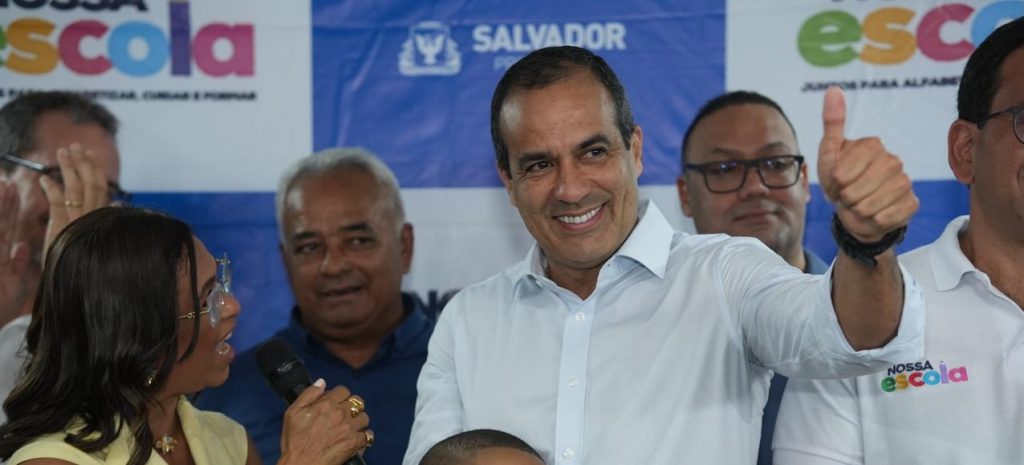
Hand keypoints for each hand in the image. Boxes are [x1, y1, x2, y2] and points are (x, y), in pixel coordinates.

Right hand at [0, 180, 30, 323]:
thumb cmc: (2, 306)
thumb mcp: (14, 282)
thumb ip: (17, 262)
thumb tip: (23, 246)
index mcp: (0, 255)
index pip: (3, 225)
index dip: (6, 206)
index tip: (10, 186)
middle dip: (1, 202)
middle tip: (4, 180)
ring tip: (2, 189)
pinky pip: (0, 247)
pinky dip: (5, 234)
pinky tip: (6, 227)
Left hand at [38, 144, 112, 257]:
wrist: (78, 280)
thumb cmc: (86, 257)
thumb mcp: (98, 234)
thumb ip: (107, 216)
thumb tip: (119, 203)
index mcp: (100, 216)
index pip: (100, 187)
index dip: (94, 169)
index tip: (89, 154)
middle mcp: (92, 216)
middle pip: (90, 183)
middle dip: (82, 162)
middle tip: (74, 145)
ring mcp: (78, 221)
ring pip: (75, 189)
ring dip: (68, 168)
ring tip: (61, 152)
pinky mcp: (63, 227)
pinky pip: (57, 203)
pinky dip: (51, 189)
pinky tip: (44, 179)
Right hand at [278, 379, 371, 464]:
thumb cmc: (294, 442)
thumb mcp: (292, 413)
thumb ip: (308, 394)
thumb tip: (322, 382)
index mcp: (326, 404)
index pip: (343, 390)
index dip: (340, 395)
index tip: (336, 402)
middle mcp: (340, 414)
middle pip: (357, 402)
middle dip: (351, 406)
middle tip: (344, 414)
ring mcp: (349, 428)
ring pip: (364, 417)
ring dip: (359, 421)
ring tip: (351, 427)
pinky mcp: (354, 443)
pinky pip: (368, 435)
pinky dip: (364, 437)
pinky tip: (357, 439)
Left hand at [817, 87, 918, 241]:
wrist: (857, 210)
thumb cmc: (841, 180)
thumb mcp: (829, 153)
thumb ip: (832, 123)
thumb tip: (833, 89)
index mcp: (872, 145)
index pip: (840, 175)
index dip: (833, 184)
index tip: (837, 181)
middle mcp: (894, 160)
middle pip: (853, 193)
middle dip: (844, 199)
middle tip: (848, 195)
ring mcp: (905, 181)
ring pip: (868, 208)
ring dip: (857, 212)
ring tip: (859, 203)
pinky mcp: (912, 203)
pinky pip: (885, 220)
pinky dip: (873, 222)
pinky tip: (875, 214)